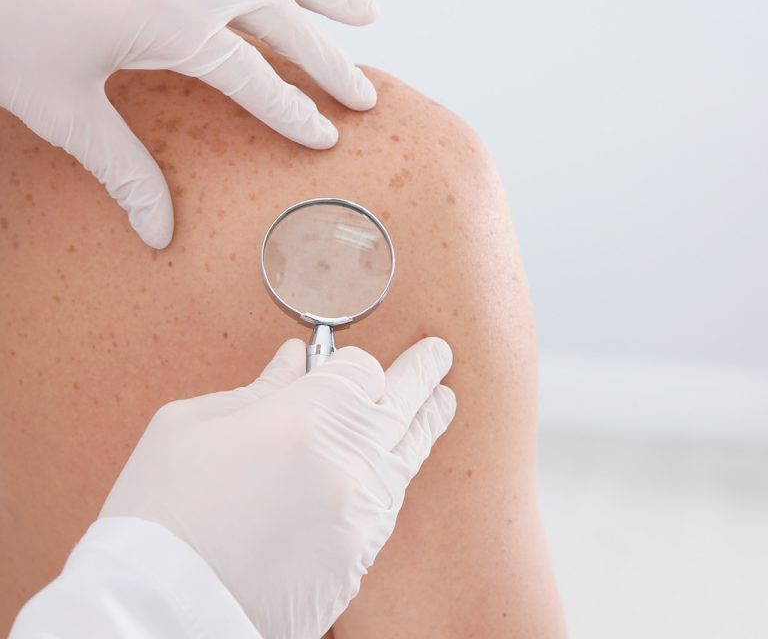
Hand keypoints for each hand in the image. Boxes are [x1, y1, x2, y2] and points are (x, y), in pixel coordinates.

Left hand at [0, 0, 376, 247]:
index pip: (254, 75)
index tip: (328, 138)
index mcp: (169, 17)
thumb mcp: (64, 109)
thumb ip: (124, 171)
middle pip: (282, 17)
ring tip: (366, 12)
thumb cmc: (4, 30)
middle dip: (329, 61)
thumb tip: (160, 236)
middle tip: (367, 96)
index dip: (294, 110)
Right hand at [100, 337, 456, 638]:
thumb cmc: (160, 512)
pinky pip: (389, 503)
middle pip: (402, 404)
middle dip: (423, 373)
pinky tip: (399, 461)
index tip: (347, 360)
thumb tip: (293, 362)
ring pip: (408, 456)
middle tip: (439, 355)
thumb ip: (257, 389)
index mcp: (303, 419)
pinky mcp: (357, 561)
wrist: (156, 614)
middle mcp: (346, 463)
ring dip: (427, 422)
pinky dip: (398, 473)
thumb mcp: (191, 426)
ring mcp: (359, 517)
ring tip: (442, 400)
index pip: (360, 370)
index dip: (352, 362)